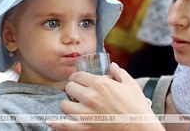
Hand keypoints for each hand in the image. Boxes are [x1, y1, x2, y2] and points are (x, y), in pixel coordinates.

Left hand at [45, 63, 164, 130]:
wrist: (139, 128)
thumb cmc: (136, 106)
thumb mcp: (131, 84)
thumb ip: (119, 72)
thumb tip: (112, 65)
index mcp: (100, 83)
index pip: (79, 75)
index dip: (78, 77)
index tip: (79, 79)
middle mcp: (90, 96)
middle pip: (69, 87)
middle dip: (73, 87)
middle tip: (78, 91)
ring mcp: (86, 113)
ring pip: (65, 104)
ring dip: (69, 103)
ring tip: (74, 104)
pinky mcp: (85, 127)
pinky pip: (65, 125)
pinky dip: (56, 123)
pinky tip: (49, 121)